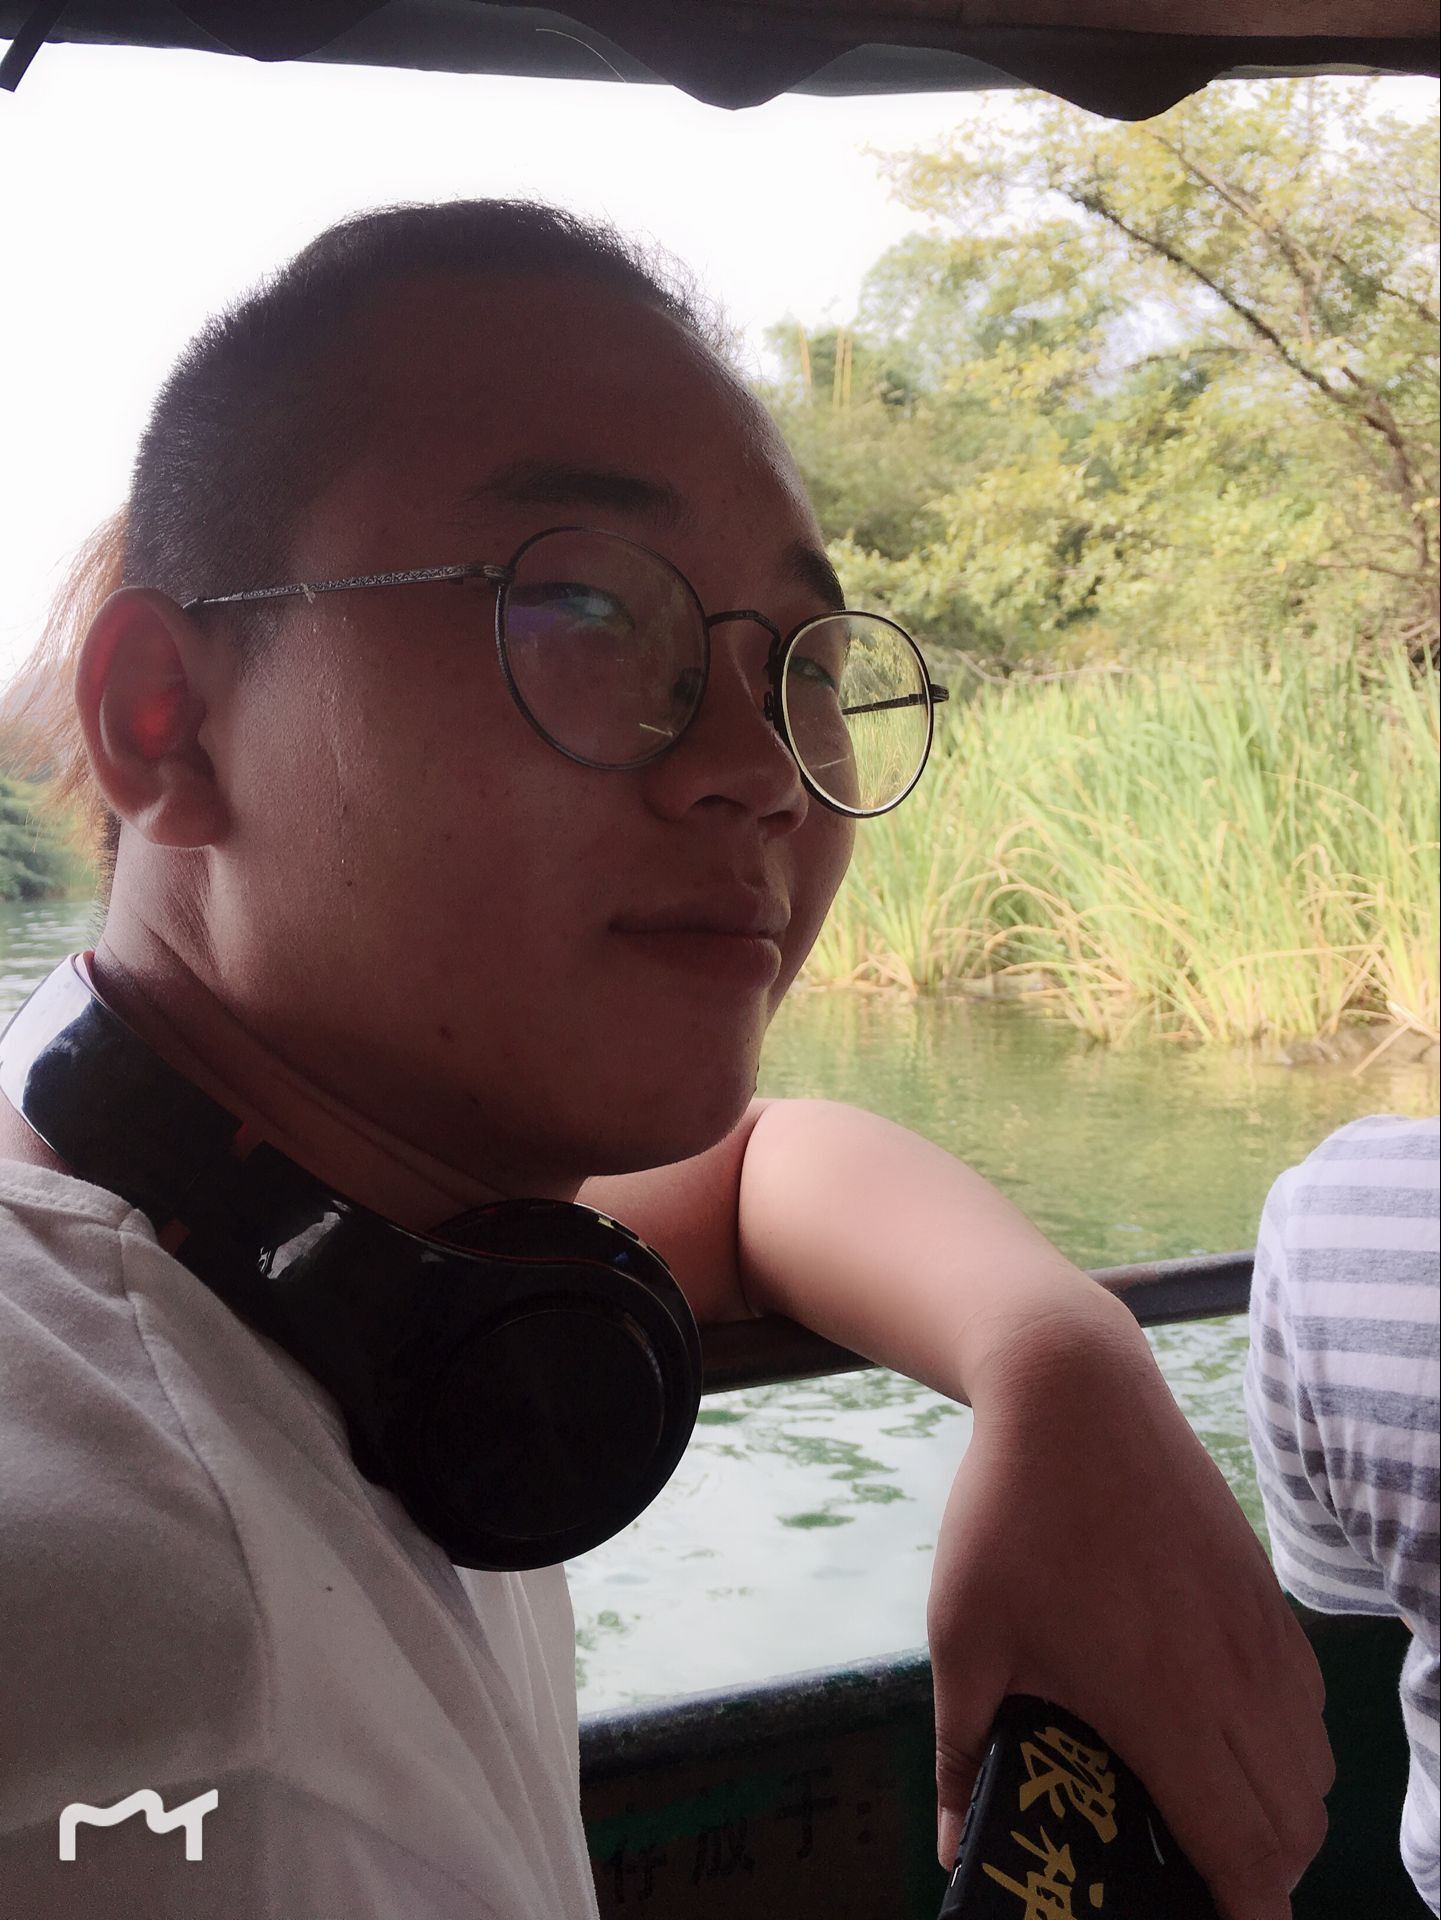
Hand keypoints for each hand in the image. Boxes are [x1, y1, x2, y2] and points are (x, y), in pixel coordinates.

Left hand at [927, 1301, 1333, 1919]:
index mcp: (1168, 1710)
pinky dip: (1289, 1745)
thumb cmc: (1011, 1516)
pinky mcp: (1263, 1588)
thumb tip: (950, 1842)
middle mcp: (1237, 1680)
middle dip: (1258, 1874)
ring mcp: (1260, 1630)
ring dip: (1280, 1811)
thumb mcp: (965, 1640)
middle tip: (1191, 1879)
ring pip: (1311, 1761)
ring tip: (1209, 1814)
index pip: (1247, 1852)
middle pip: (1293, 1823)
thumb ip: (962, 1752)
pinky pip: (1305, 1699)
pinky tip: (1225, 1730)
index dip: (1243, 1914)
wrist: (1074, 1392)